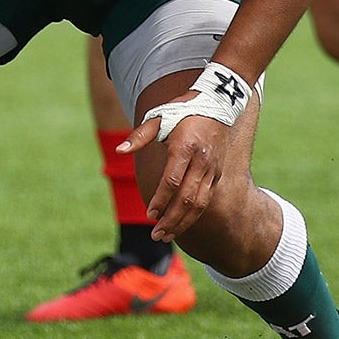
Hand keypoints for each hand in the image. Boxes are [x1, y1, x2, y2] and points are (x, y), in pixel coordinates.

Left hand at [122, 98, 235, 242]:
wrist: (218, 102)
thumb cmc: (183, 109)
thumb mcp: (159, 116)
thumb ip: (140, 136)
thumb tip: (119, 151)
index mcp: (186, 147)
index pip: (172, 181)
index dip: (160, 200)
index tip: (149, 214)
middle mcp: (202, 161)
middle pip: (187, 198)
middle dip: (171, 220)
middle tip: (156, 235)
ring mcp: (213, 169)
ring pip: (200, 203)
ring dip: (183, 222)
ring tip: (166, 236)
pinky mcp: (218, 173)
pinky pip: (207, 199)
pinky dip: (194, 215)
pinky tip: (181, 224)